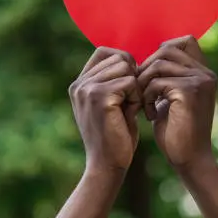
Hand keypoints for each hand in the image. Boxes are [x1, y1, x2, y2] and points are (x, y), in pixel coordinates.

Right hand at [68, 47, 141, 171]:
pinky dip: (137, 97)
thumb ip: (113, 81)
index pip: (104, 51)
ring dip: (136, 87)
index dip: (124, 62)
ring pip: (126, 67)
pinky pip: (130, 81)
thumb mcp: (111, 103)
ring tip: (130, 108)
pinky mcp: (99, 97)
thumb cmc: (115, 136)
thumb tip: (130, 58)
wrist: (108, 165)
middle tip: (131, 102)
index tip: (131, 85)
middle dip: (132, 77)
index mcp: (79, 84)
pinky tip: (133, 114)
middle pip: (119, 57)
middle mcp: (79, 84)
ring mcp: (87, 89)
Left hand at [137, 36, 216, 167]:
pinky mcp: (189, 92)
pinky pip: (156, 82)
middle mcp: (205, 73)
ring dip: (143, 83)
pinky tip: (149, 114)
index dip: (161, 52)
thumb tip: (146, 59)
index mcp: (203, 73)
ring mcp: (200, 81)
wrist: (189, 161)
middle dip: (146, 68)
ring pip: (158, 64)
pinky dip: (146, 97)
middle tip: (140, 91)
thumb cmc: (176, 131)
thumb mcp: (170, 98)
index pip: (183, 41)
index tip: (149, 76)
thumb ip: (166, 77)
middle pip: (166, 49)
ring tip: (143, 104)